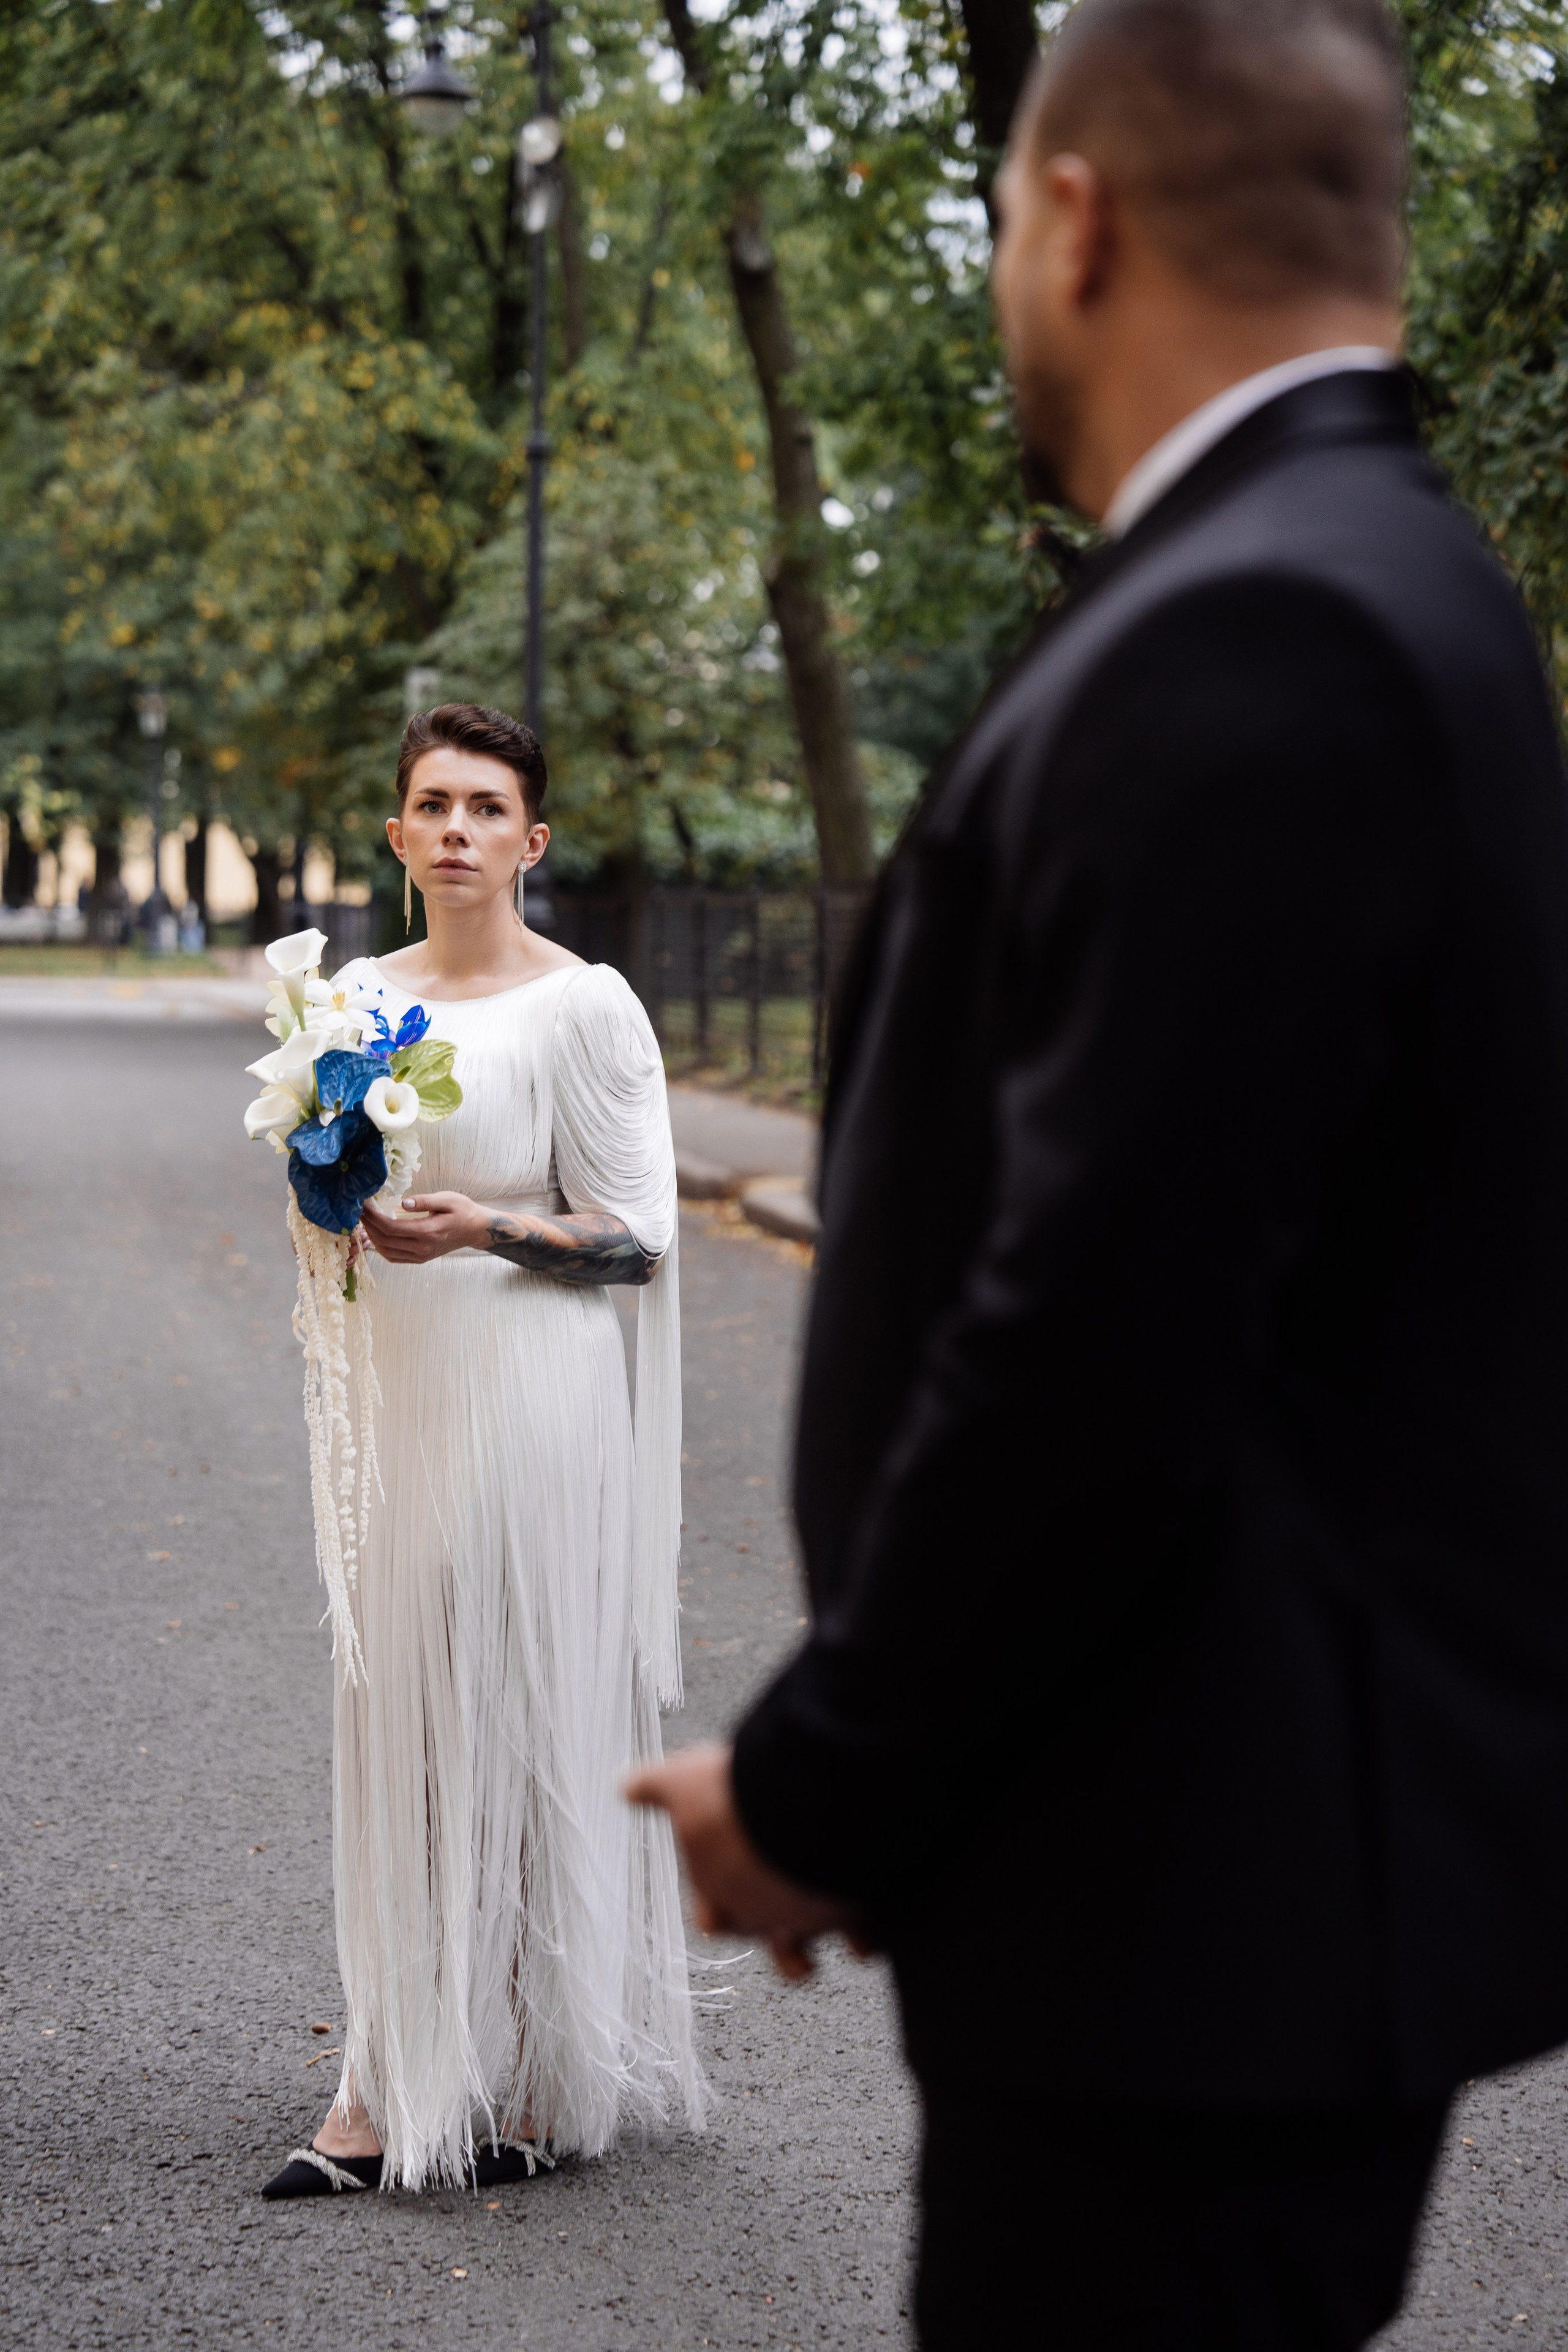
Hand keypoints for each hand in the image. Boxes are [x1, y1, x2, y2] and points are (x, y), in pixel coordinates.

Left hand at [360, 1190, 485, 1263]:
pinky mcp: (420, 1259)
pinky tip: (376, 1235)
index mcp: (428, 1232)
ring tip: (365, 1222)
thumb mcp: (447, 1199)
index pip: (391, 1228)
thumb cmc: (463, 1211)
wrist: (475, 1229)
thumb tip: (402, 1203)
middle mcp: (422, 1248)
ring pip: (386, 1251)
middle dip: (368, 1226)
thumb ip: (424, 1201)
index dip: (373, 1218)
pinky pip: (394, 1257)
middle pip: (385, 1241)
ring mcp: (420, 1256)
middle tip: (359, 1211)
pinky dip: (381, 1247)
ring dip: (372, 1237)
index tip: (363, 1206)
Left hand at [626, 1743, 857, 1980]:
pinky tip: (876, 1919)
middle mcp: (764, 1919)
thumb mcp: (686, 1781)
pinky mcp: (855, 1912)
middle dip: (771, 1929)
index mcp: (720, 1895)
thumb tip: (625, 1786)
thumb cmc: (735, 1798)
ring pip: (808, 1959)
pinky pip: (869, 1938)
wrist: (801, 1803)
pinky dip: (873, 1932)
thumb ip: (656, 1788)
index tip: (725, 1885)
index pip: (714, 1915)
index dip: (720, 1902)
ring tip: (828, 1940)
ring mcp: (809, 1921)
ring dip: (814, 1950)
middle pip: (762, 1940)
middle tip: (776, 1903)